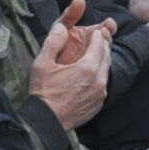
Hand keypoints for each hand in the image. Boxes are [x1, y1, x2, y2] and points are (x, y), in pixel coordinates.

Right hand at [28, 0, 115, 129]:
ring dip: (103, 59)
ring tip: (98, 52)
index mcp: (86, 68)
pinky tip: (93, 72)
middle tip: (102, 37)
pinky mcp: (98, 104)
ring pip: (106, 70)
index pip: (99, 45)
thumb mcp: (42, 64)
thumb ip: (53, 42)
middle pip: (106, 57)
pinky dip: (101, 75)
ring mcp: (100, 94)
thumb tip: (61, 27)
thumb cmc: (43, 92)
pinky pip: (103, 84)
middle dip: (104, 45)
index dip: (98, 36)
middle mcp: (98, 80)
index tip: (97, 30)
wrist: (46, 121)